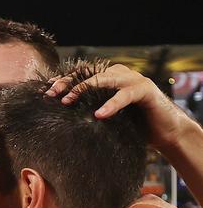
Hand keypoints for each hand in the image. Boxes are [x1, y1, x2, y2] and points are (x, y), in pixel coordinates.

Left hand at [45, 64, 184, 150]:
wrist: (163, 134)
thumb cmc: (132, 129)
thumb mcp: (105, 123)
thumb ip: (87, 119)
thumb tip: (59, 128)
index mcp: (107, 80)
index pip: (81, 76)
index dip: (63, 82)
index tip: (44, 93)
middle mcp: (118, 75)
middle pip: (89, 73)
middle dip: (68, 83)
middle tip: (51, 95)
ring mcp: (132, 80)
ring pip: (105, 78)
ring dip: (85, 88)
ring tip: (68, 101)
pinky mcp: (145, 90)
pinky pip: (126, 94)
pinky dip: (112, 103)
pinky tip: (100, 114)